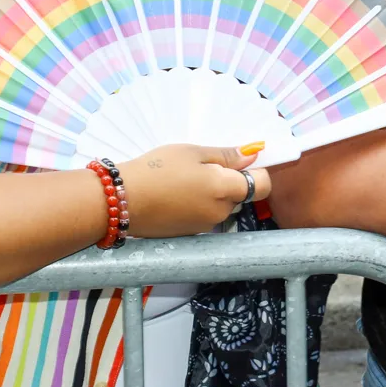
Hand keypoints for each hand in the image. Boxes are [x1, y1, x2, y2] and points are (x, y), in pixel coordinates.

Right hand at [120, 143, 271, 236]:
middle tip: (202, 165)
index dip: (257, 171)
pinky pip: (204, 215)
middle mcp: (220, 212)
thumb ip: (226, 156)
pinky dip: (197, 204)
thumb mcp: (193, 152)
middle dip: (230, 180)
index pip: (264, 185)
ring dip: (213, 193)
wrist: (121, 200)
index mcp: (226, 189)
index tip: (242, 161)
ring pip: (221, 205)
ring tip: (184, 179)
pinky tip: (176, 194)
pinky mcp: (190, 234)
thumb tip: (253, 155)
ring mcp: (205, 226)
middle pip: (241, 195)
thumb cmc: (157, 169)